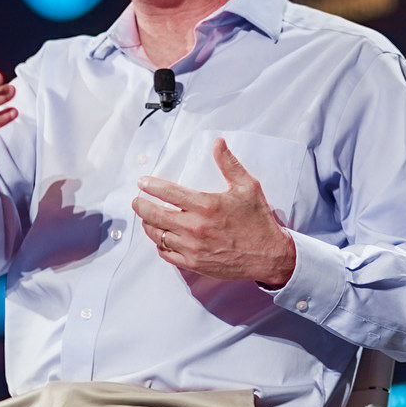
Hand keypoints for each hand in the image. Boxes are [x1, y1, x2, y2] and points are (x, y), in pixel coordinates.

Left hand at [132, 139, 298, 286]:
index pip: (168, 193)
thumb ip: (229, 164)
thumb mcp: (248, 186)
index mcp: (206, 205)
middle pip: (155, 215)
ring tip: (146, 218)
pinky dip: (160, 245)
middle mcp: (195, 227)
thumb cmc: (258, 220)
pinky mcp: (194, 263)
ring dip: (148, 225)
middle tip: (137, 200)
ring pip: (157, 235)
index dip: (151, 186)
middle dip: (141, 206)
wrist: (269, 255)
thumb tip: (217, 142)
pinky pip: (167, 254)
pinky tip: (161, 238)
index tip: (142, 182)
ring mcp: (192, 248)